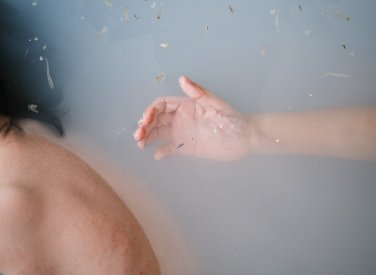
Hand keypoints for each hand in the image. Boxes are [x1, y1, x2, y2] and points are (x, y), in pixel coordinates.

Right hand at [133, 76, 251, 160]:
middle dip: (145, 125)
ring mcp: (183, 133)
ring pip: (159, 133)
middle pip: (157, 119)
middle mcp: (181, 119)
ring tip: (140, 144)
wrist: (245, 139)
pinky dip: (161, 151)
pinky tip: (156, 154)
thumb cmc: (233, 120)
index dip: (151, 111)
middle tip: (139, 135)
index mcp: (186, 106)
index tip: (146, 120)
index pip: (163, 105)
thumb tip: (182, 78)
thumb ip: (199, 93)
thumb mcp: (217, 104)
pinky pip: (170, 149)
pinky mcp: (187, 148)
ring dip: (148, 136)